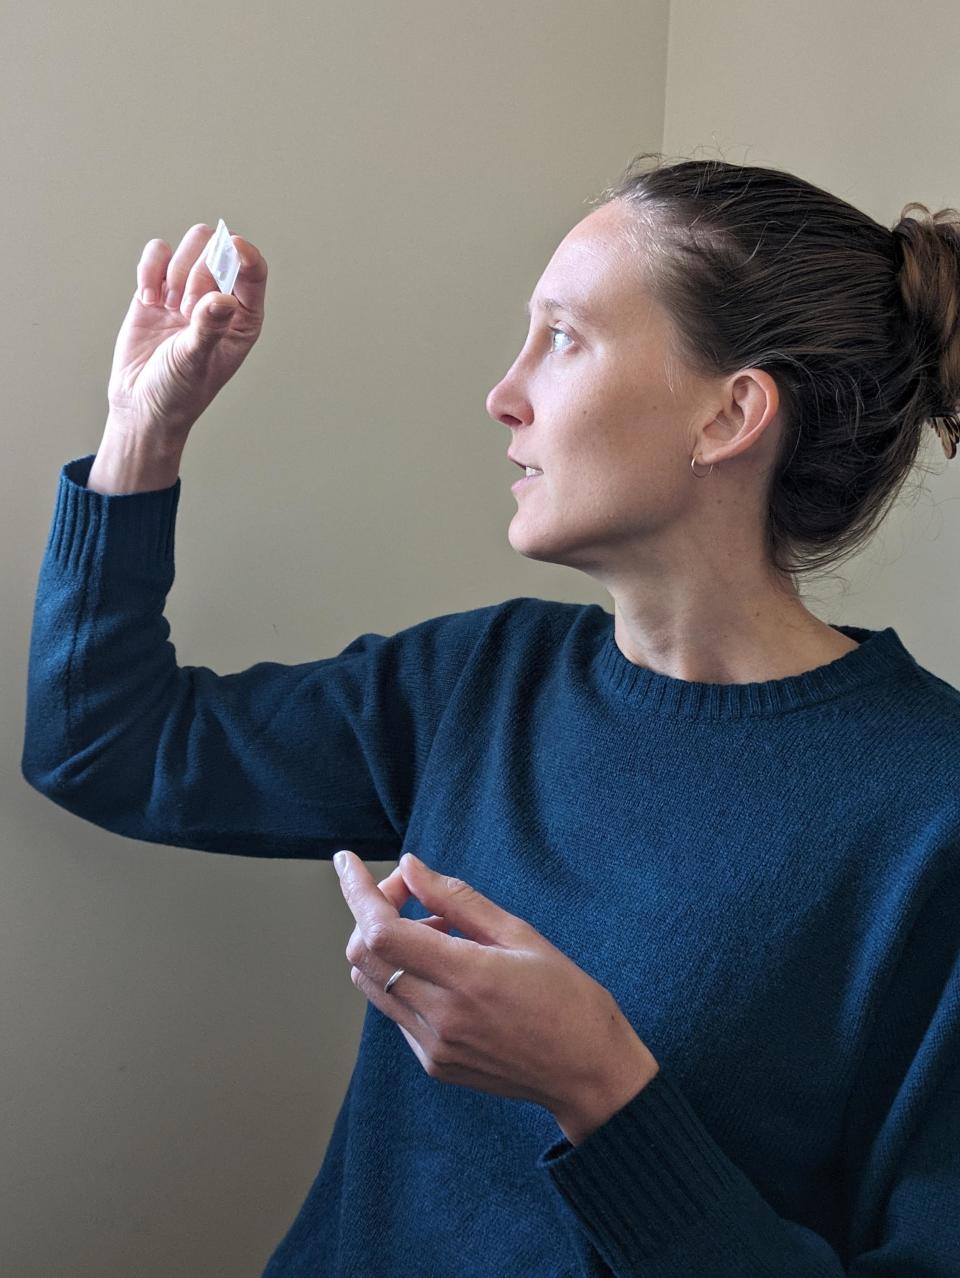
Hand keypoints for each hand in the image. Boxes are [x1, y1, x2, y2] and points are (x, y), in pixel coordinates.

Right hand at [105, 223, 267, 446]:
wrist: (140, 403)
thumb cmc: (179, 391)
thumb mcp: (196, 362)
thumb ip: (209, 328)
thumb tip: (224, 299)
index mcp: (243, 318)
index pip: (254, 271)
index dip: (245, 253)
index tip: (234, 245)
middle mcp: (219, 299)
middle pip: (218, 248)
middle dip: (200, 269)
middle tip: (186, 307)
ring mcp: (187, 290)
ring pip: (189, 246)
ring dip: (176, 270)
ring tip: (168, 306)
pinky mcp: (157, 288)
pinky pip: (157, 254)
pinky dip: (149, 268)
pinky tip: (148, 299)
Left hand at [334, 850, 659, 1143]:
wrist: (588, 1073)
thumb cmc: (566, 997)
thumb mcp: (520, 934)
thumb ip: (457, 900)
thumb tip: (410, 868)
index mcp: (466, 978)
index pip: (381, 931)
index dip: (357, 892)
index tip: (348, 862)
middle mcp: (440, 1017)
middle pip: (363, 955)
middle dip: (373, 912)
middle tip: (412, 894)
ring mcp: (432, 1045)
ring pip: (371, 982)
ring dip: (386, 945)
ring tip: (437, 932)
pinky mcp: (433, 1063)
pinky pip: (394, 1009)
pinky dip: (403, 975)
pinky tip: (445, 968)